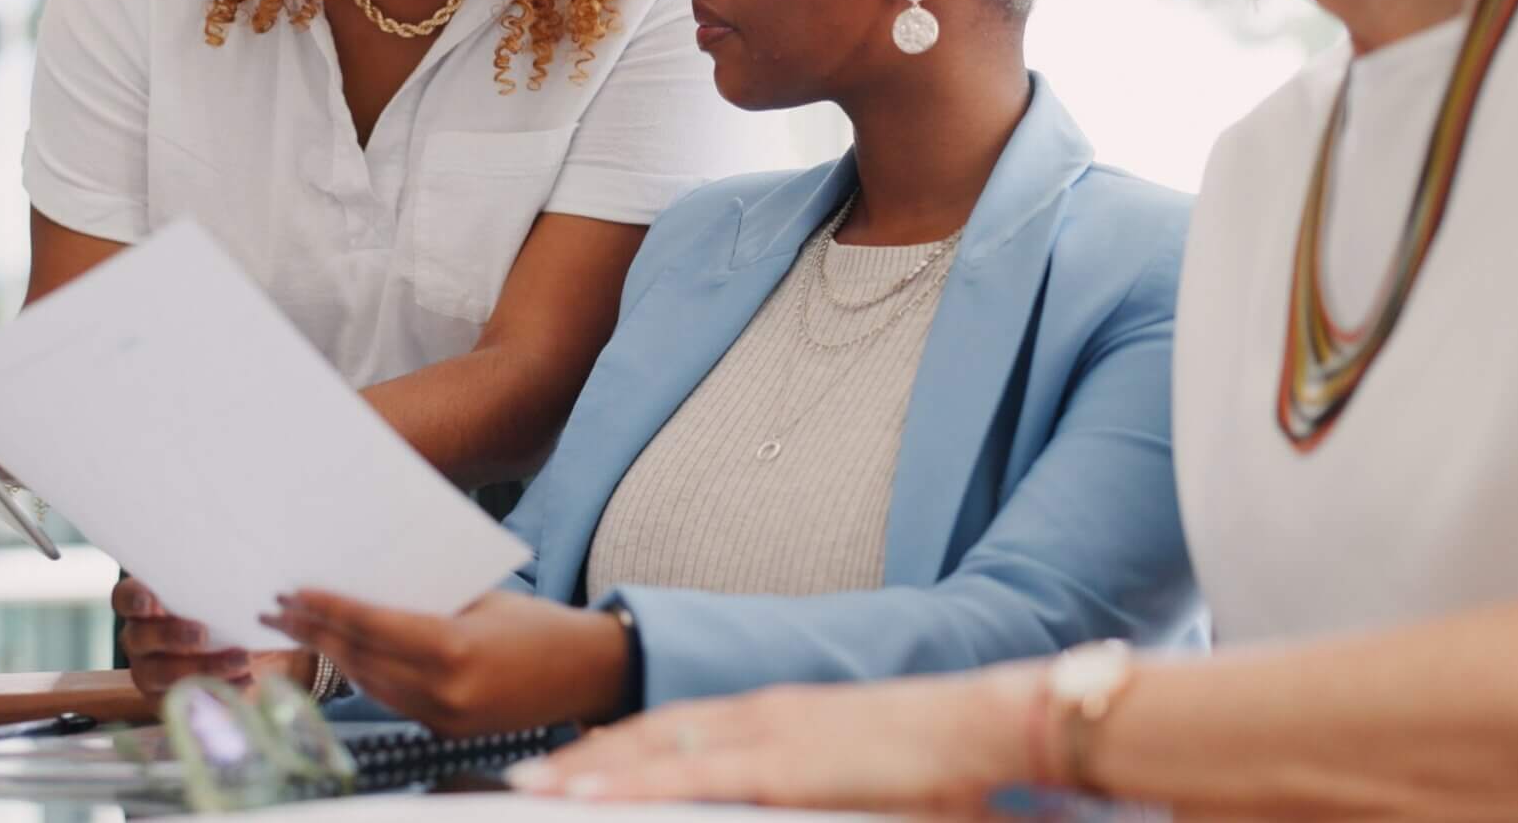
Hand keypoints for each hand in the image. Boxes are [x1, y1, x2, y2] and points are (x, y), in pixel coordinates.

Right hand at [115, 578, 311, 700]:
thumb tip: (254, 577)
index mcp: (145, 605)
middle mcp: (139, 639)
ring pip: (161, 673)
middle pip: (140, 638)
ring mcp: (148, 672)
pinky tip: (246, 679)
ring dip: (202, 667)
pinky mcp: (165, 701)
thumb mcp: (227, 594)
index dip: (134, 600)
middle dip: (171, 636)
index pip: (125, 598)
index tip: (150, 602)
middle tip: (202, 634)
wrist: (243, 655)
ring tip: (240, 660)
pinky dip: (217, 691)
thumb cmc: (227, 612)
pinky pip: (184, 700)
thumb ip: (225, 585)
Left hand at [262, 589, 629, 737]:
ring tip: (300, 629)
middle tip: (276, 608)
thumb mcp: (481, 597)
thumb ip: (426, 598)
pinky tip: (345, 654)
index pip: (371, 624)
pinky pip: (391, 699)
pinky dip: (364, 674)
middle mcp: (443, 690)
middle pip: (360, 657)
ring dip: (332, 654)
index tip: (293, 591)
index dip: (327, 608)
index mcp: (452, 647)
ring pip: (368, 683)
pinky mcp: (446, 730)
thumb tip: (364, 586)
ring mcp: (443, 717)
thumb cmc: (539, 623)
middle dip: (314, 631)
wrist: (587, 672)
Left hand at [506, 666, 1038, 817]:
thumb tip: (787, 802)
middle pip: (651, 732)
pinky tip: (588, 793)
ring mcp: (770, 733)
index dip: (620, 746)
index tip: (573, 763)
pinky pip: (689, 776)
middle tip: (526, 774)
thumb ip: (805, 794)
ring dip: (590, 768)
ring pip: (656, 748)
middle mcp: (763, 714)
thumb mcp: (854, 782)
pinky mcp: (784, 764)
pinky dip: (633, 783)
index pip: (678, 728)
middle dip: (586, 756)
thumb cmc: (939, 763)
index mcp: (779, 717)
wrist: (991, 724)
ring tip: (532, 783)